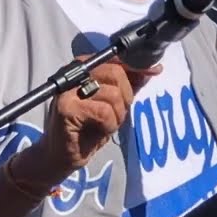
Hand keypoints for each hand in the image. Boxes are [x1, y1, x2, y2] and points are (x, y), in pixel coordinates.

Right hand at [36, 58, 160, 176]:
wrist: (63, 156)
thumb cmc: (87, 130)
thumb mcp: (114, 104)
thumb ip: (130, 85)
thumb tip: (153, 69)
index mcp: (83, 68)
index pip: (114, 59)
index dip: (136, 66)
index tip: (153, 71)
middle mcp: (73, 74)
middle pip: (115, 73)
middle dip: (125, 97)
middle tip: (117, 114)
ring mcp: (67, 90)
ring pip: (113, 94)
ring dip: (117, 116)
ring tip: (105, 125)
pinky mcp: (66, 108)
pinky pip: (104, 111)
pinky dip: (109, 124)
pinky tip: (99, 130)